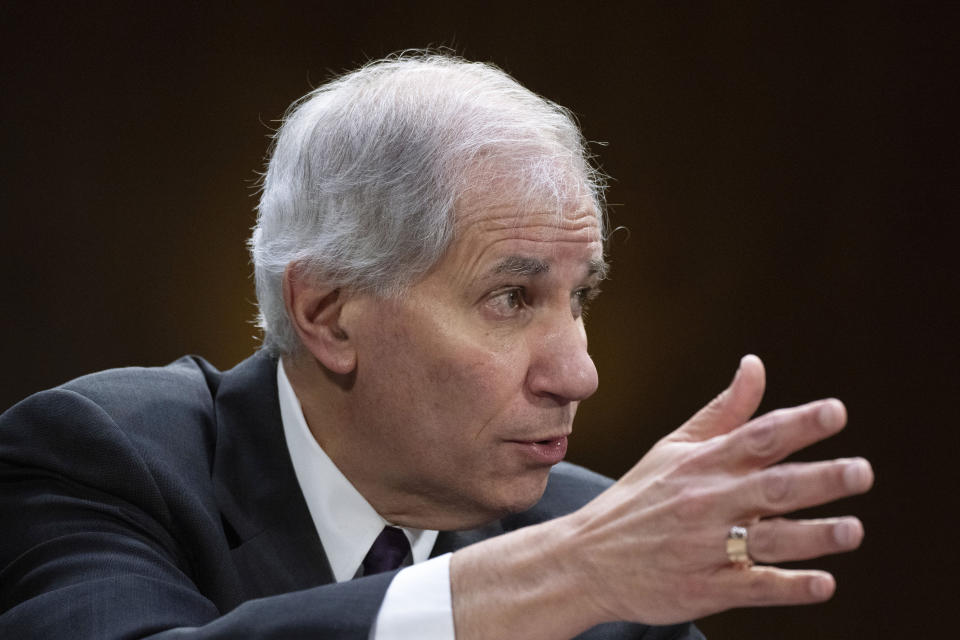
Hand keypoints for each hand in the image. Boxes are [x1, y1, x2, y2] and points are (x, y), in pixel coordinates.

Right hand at [570, 355, 873, 625]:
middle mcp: (706, 502)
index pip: (756, 437)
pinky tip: (822, 584)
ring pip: (766, 540)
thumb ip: (723, 412)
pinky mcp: (704, 588)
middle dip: (819, 479)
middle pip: (770, 487)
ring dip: (812, 536)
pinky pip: (753, 588)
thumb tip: (756, 365)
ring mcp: (704, 546)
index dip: (798, 424)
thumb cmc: (637, 500)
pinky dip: (788, 587)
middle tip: (861, 472)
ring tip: (852, 530)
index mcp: (701, 464)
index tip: (835, 412)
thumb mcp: (673, 448)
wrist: (586, 559)